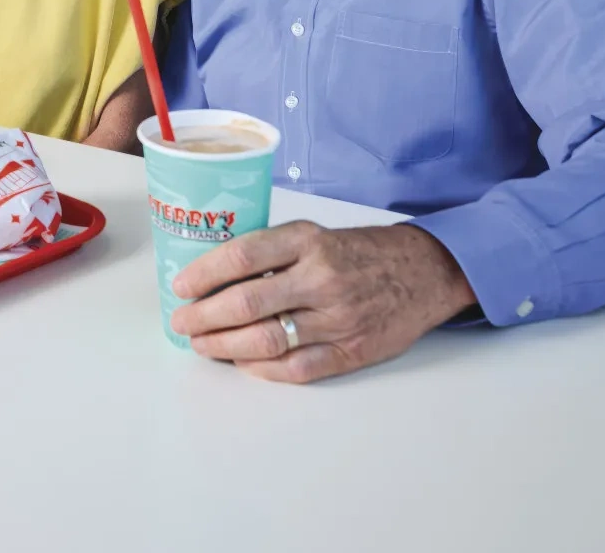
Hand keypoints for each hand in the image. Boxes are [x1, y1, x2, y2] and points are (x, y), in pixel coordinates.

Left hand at [169, 222, 475, 382]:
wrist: (424, 271)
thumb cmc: (360, 252)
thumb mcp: (317, 235)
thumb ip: (273, 252)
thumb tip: (214, 276)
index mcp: (308, 241)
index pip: (242, 255)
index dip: (204, 274)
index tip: (180, 286)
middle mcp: (321, 278)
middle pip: (247, 303)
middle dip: (203, 317)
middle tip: (181, 322)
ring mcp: (337, 318)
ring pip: (266, 340)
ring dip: (224, 346)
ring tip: (203, 344)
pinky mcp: (351, 351)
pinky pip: (297, 368)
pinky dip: (262, 369)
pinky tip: (242, 362)